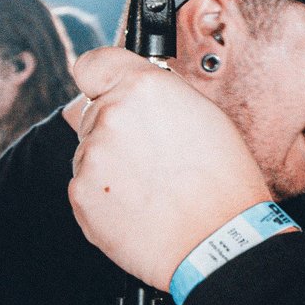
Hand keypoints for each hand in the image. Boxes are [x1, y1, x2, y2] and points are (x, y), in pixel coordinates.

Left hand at [64, 47, 272, 289]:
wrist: (219, 241)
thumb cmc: (223, 182)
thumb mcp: (204, 117)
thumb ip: (158, 98)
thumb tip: (135, 96)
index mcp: (144, 88)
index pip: (92, 64)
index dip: (100, 79)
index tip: (105, 89)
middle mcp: (111, 115)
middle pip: (92, 113)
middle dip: (115, 130)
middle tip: (152, 157)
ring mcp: (92, 156)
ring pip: (89, 152)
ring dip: (111, 165)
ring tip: (151, 187)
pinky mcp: (81, 194)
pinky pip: (86, 187)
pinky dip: (106, 196)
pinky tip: (140, 207)